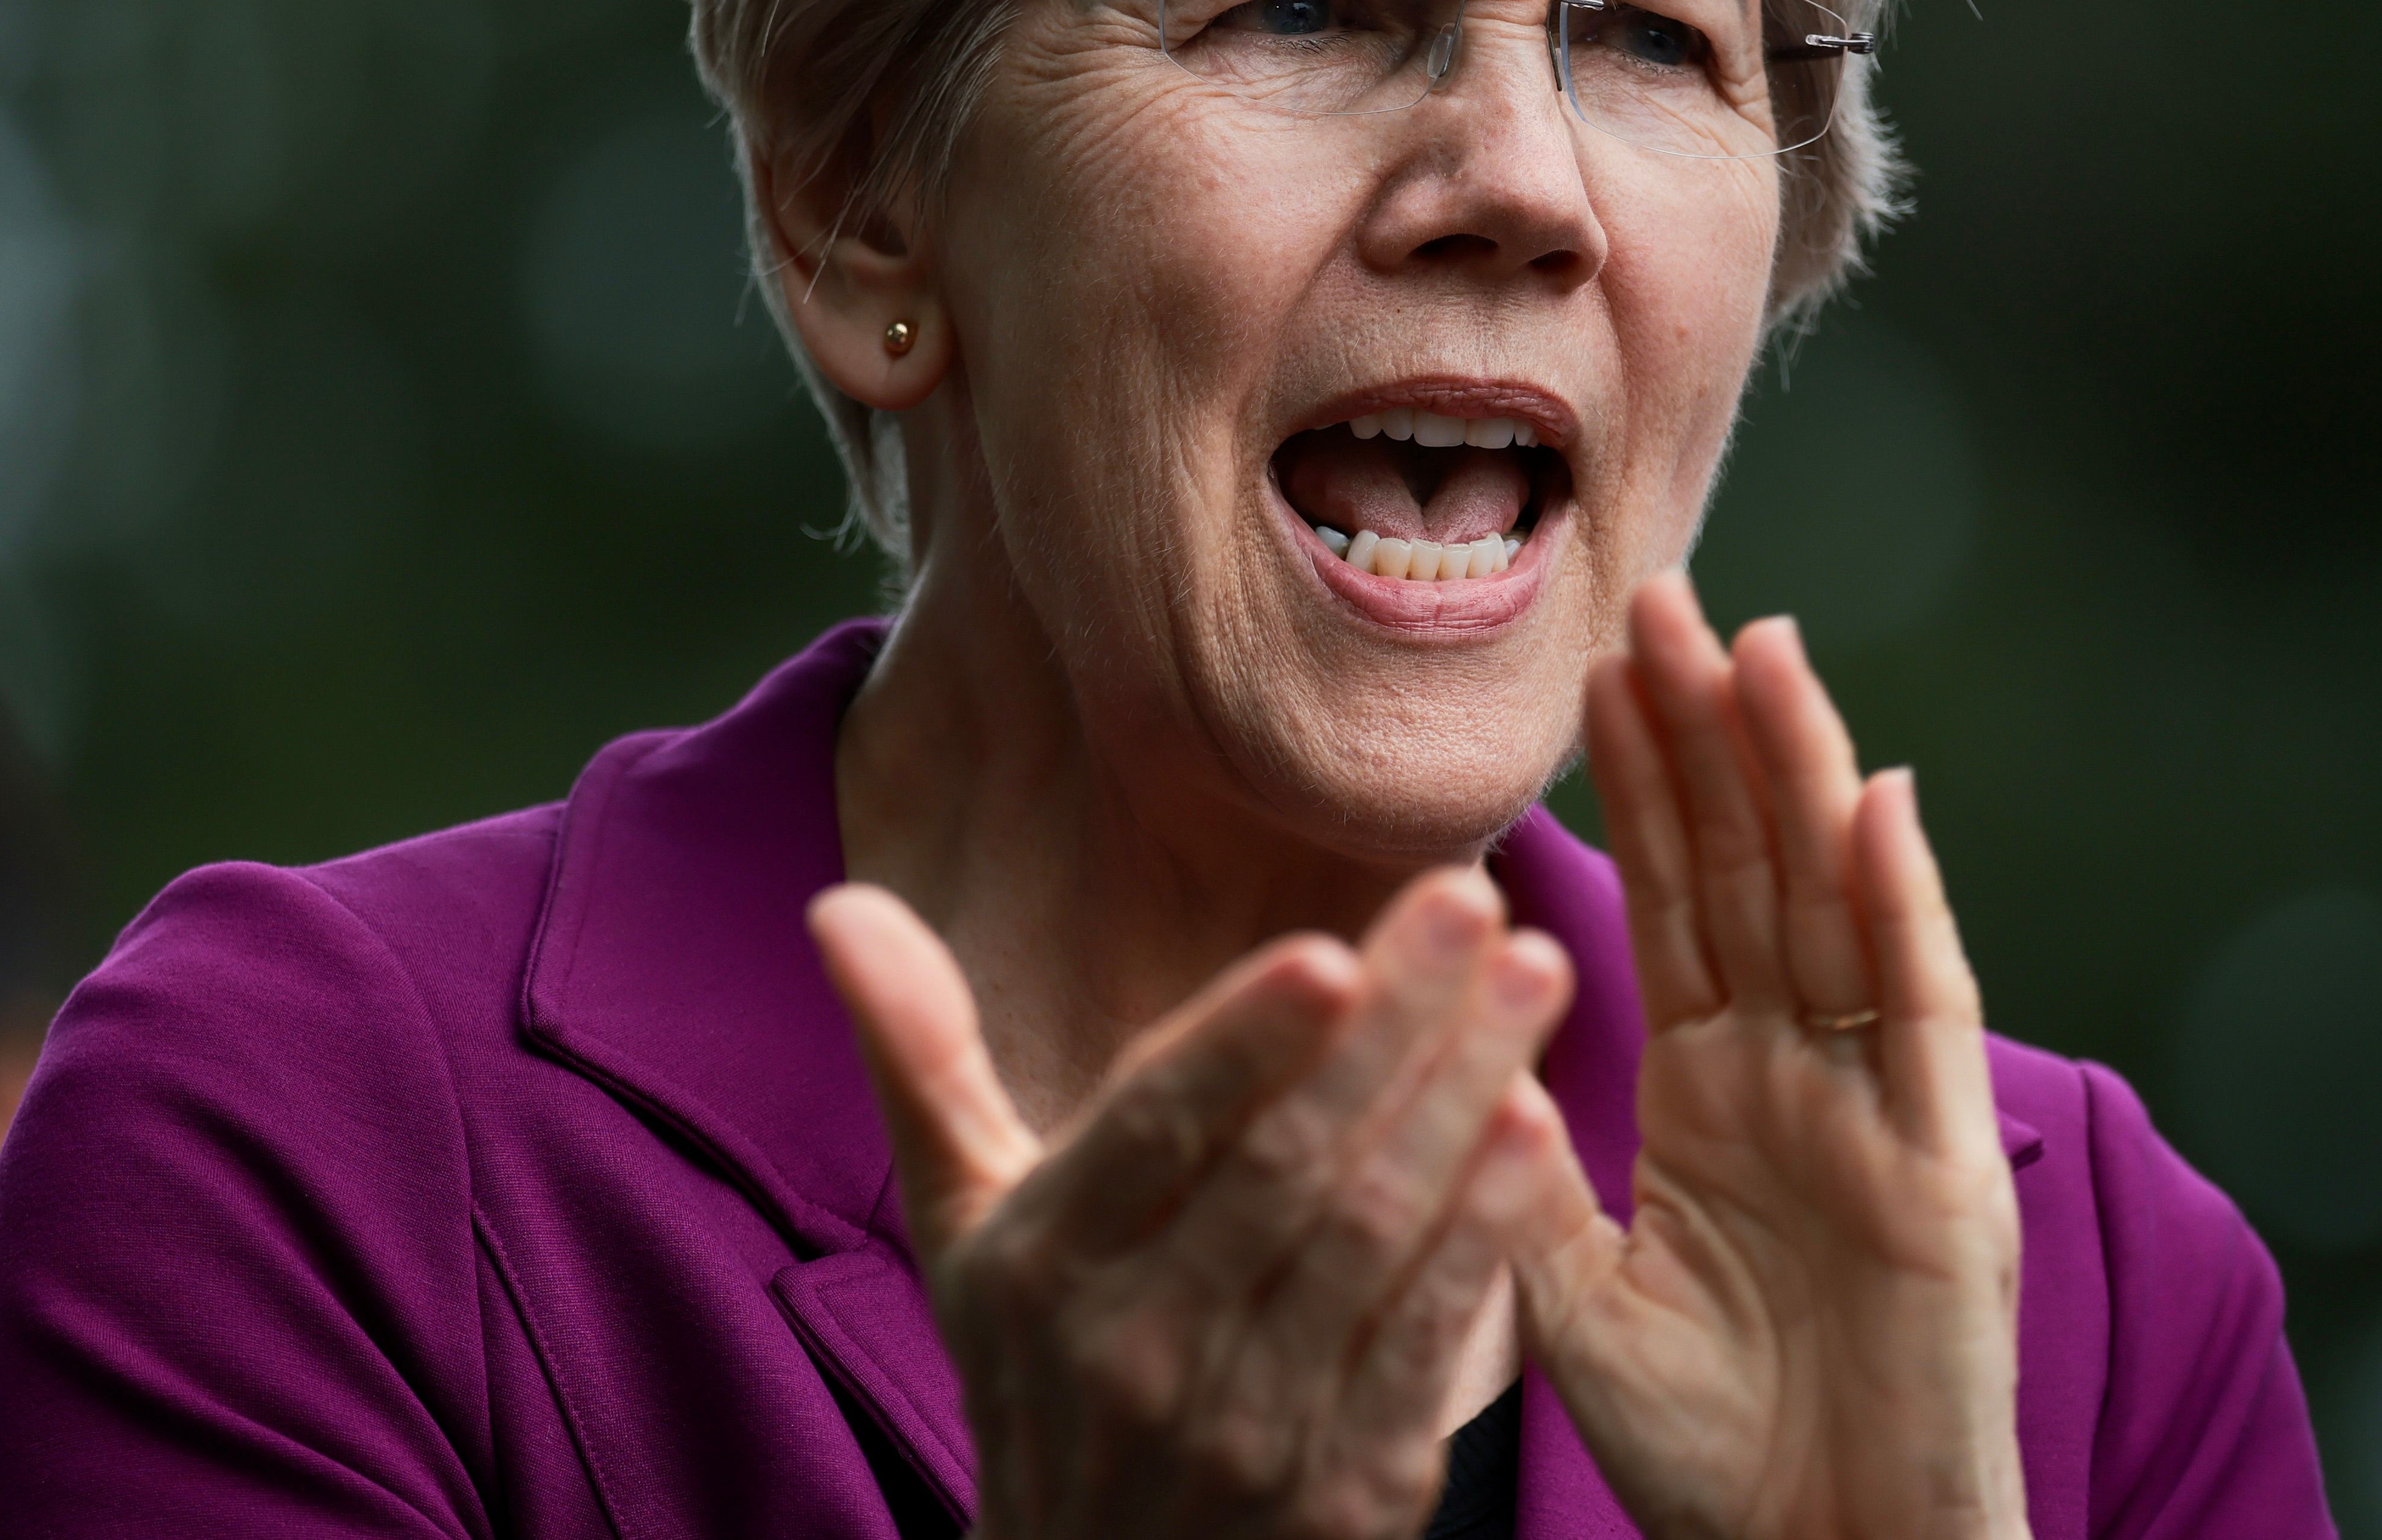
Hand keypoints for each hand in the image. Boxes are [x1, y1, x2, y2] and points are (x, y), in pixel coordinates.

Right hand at [809, 869, 1573, 1539]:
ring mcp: (1247, 1428)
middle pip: (1285, 1165)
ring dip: (1464, 1101)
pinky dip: (1484, 1234)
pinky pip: (1425, 1342)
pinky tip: (1536, 1128)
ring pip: (1370, 1237)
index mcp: (1040, 1265)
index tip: (1329, 950)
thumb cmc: (1037, 1372)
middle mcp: (1134, 1347)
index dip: (1241, 1042)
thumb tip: (839, 906)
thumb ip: (918, 1057)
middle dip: (1395, 1025)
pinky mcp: (1347, 1489)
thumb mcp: (959, 1229)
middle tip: (1482, 900)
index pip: (1151, 1130)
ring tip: (1542, 978)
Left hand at [1521, 571, 2027, 1539]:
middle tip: (1659, 594)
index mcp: (1718, 1097)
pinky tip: (1876, 798)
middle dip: (1708, 736)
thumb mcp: (1574, 1292)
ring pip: (1833, 906)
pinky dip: (1900, 905)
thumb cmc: (1712, 1456)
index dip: (1643, 783)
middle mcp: (1803, 1079)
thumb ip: (1521, 1170)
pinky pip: (1917, 1015)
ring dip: (1798, 775)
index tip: (1600, 664)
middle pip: (1751, 871)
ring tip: (1759, 643)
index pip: (1675, 901)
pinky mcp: (1944, 1170)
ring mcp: (1879, 1113)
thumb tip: (1453, 1046)